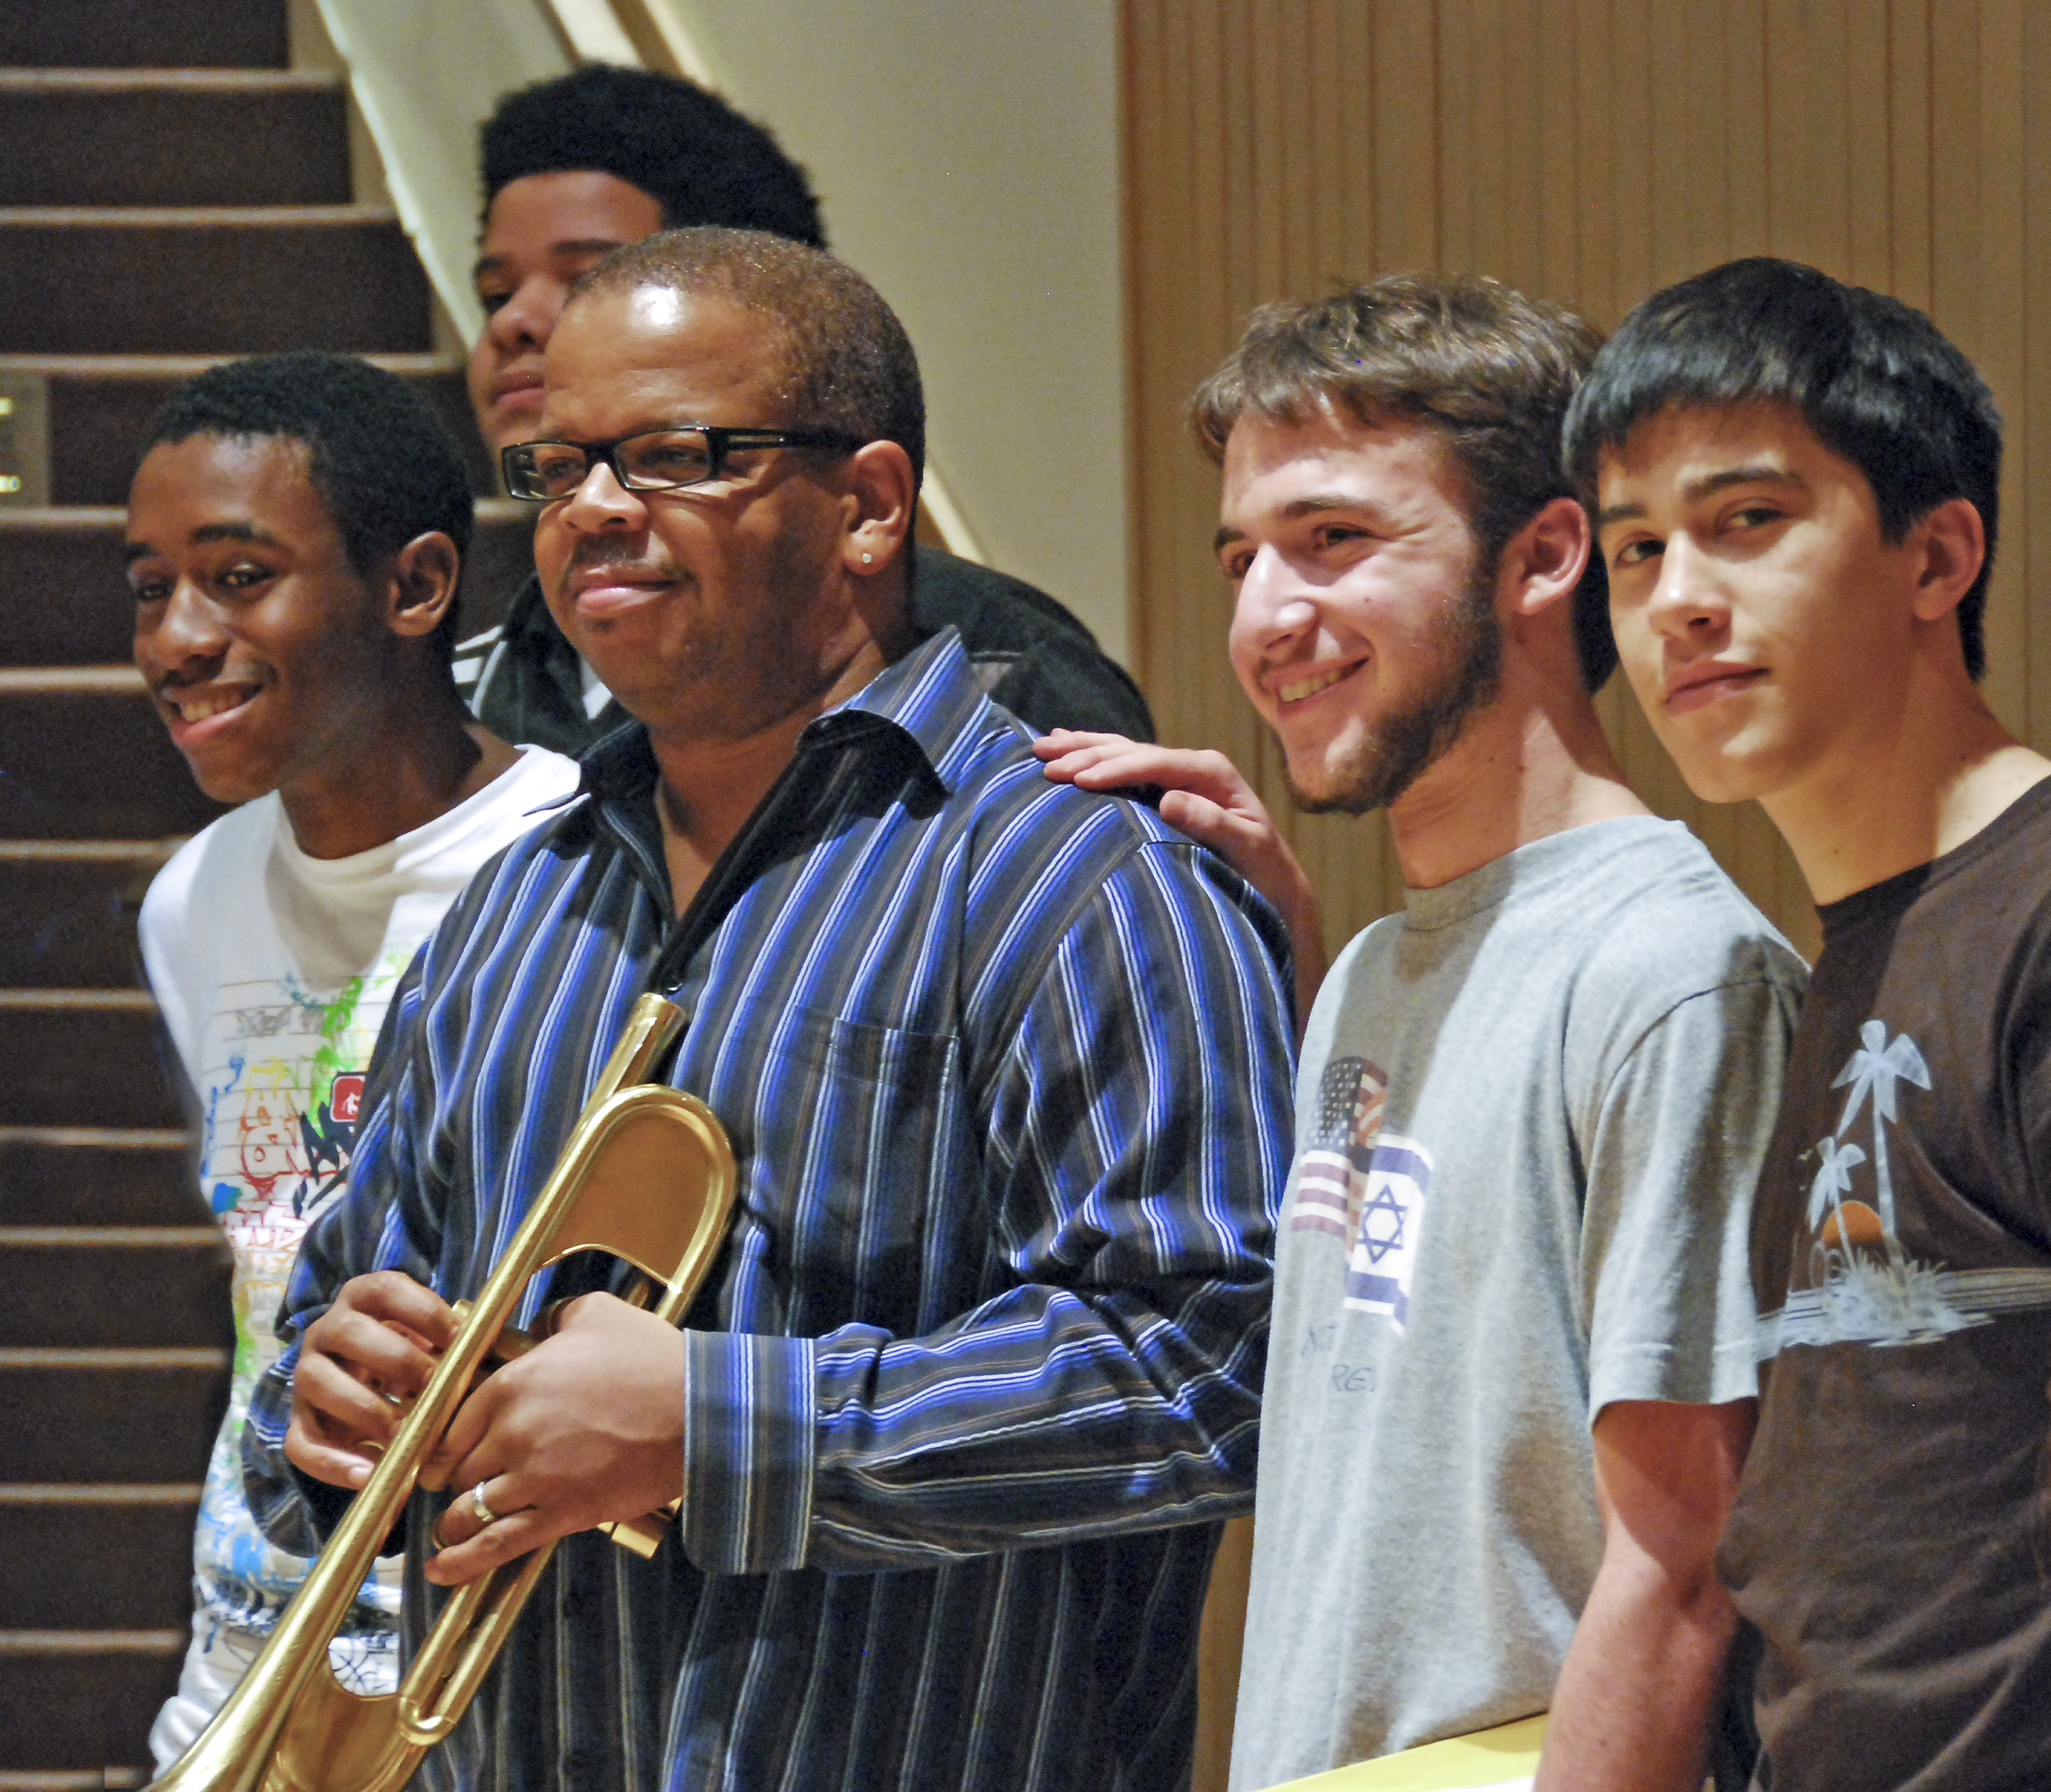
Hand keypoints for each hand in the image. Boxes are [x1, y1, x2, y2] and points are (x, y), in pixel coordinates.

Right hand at [285, 1270, 454, 1489]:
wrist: (369, 1387)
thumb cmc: (417, 1357)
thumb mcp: (433, 1340)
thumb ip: (456, 1341)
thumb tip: (498, 1352)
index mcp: (363, 1298)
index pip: (384, 1288)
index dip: (421, 1309)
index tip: (457, 1337)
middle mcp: (327, 1329)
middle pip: (348, 1333)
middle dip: (396, 1360)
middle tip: (433, 1387)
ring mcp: (307, 1374)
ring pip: (318, 1383)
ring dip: (365, 1409)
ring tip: (404, 1433)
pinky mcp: (298, 1421)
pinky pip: (301, 1442)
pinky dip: (333, 1462)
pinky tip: (369, 1473)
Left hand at [415, 1292, 688, 1585]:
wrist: (697, 1410)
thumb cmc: (652, 1359)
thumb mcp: (598, 1314)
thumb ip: (557, 1319)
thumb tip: (544, 1328)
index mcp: (512, 1384)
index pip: (451, 1424)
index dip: (447, 1442)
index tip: (449, 1452)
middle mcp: (511, 1433)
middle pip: (459, 1468)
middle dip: (459, 1478)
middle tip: (461, 1484)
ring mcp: (533, 1477)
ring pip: (469, 1509)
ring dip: (458, 1520)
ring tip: (452, 1528)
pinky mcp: (561, 1513)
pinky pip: (497, 1544)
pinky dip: (463, 1561)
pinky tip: (440, 1570)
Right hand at [1036, 731, 1326, 1024]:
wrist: (1274, 878)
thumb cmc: (1263, 868)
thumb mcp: (1246, 846)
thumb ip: (1211, 822)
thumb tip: (1168, 800)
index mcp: (1209, 771)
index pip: (1153, 762)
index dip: (1115, 769)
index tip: (1079, 780)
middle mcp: (1192, 765)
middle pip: (1130, 751)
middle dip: (1086, 755)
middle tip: (1044, 762)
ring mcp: (1177, 773)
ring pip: (1121, 751)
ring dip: (1081, 748)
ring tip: (1041, 747)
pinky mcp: (1165, 786)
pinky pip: (1123, 763)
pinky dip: (1093, 753)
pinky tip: (1066, 743)